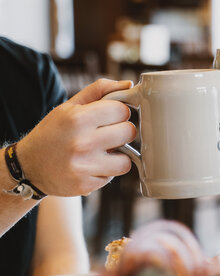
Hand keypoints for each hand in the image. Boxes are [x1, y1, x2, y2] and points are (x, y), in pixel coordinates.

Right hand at [16, 79, 135, 195]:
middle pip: (129, 132)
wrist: (30, 166)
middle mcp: (82, 143)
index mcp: (78, 119)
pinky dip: (107, 171)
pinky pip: (113, 176)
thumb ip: (98, 91)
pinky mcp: (86, 185)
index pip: (122, 110)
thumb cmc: (54, 132)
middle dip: (122, 132)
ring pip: (127, 160)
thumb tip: (128, 85)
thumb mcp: (69, 107)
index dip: (120, 112)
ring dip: (119, 156)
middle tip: (109, 134)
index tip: (111, 116)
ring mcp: (85, 166)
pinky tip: (92, 165)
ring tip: (104, 152)